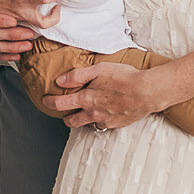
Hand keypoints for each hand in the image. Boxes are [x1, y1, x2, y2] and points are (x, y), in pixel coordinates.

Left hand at [45, 61, 160, 129]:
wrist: (148, 91)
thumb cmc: (125, 78)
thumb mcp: (99, 69)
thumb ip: (78, 75)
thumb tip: (60, 81)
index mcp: (86, 98)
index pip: (61, 104)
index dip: (50, 103)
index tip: (46, 101)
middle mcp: (93, 113)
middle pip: (72, 121)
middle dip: (66, 118)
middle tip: (66, 112)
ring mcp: (105, 120)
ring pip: (89, 124)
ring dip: (85, 119)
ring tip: (88, 111)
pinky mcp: (117, 124)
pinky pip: (104, 124)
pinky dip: (102, 120)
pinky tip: (107, 112)